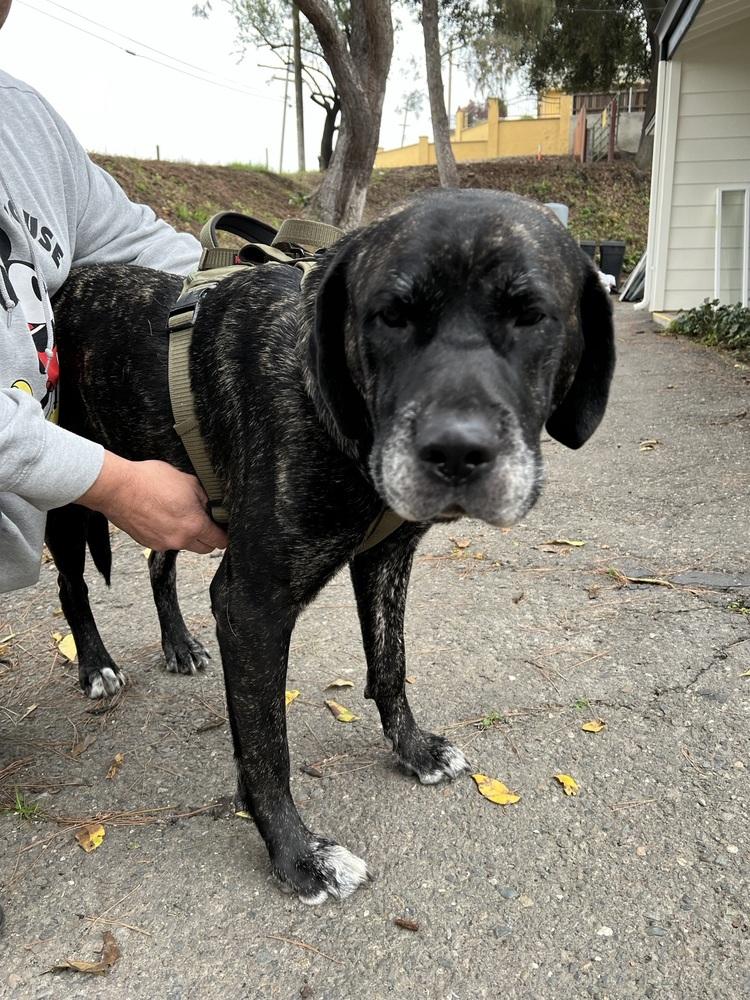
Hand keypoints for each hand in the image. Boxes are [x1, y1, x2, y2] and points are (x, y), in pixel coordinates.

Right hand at [77, 451, 226, 553]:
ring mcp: (162, 544)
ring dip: (187, 534)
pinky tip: (161, 516)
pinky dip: (168, 533)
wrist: (117, 488)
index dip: (224, 535)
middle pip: (204, 548)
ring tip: (178, 514)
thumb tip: (210, 506)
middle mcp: (180, 540)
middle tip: (205, 521)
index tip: (224, 529)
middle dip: (208, 537)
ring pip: (184, 544)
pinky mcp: (147, 543)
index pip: (220, 541)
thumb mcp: (188, 481)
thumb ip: (204, 497)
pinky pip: (166, 542)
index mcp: (194, 526)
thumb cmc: (151, 480)